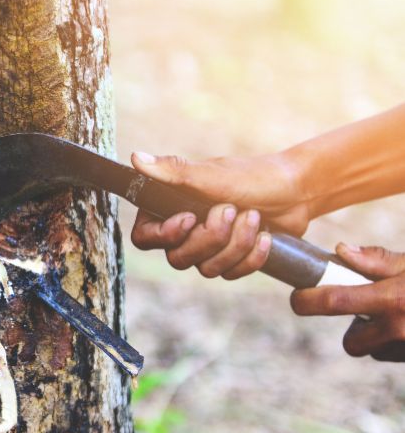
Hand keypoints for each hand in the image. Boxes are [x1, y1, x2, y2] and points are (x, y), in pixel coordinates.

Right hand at [129, 151, 309, 279]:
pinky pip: (230, 274)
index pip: (144, 238)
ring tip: (254, 217)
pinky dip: (251, 257)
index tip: (190, 218)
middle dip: (211, 238)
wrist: (296, 190)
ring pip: (206, 269)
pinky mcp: (229, 260)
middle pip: (178, 258)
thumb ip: (173, 172)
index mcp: (169, 208)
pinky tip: (265, 238)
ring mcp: (206, 248)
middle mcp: (183, 231)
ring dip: (236, 244)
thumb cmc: (252, 176)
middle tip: (232, 210)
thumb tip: (136, 158)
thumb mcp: (210, 175)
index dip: (165, 236)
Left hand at [291, 244, 404, 361]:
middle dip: (354, 330)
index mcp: (393, 299)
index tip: (298, 297)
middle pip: (352, 343)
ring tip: (397, 316)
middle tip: (366, 311)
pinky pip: (394, 355)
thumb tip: (342, 250)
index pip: (334, 302)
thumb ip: (379, 260)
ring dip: (378, 338)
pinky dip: (396, 344)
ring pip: (374, 350)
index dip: (307, 301)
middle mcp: (399, 328)